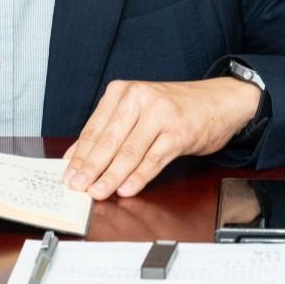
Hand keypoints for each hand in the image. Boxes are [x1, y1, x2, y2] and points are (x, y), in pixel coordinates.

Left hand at [62, 78, 260, 199]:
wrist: (217, 100)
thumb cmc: (173, 108)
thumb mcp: (137, 110)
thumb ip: (108, 129)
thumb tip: (77, 156)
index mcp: (122, 91)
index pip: (94, 127)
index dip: (79, 154)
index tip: (67, 174)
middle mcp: (139, 98)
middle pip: (108, 139)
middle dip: (90, 167)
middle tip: (77, 187)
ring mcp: (160, 114)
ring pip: (129, 151)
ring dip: (111, 176)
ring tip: (97, 192)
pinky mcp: (179, 132)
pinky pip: (153, 159)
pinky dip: (138, 177)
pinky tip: (126, 189)